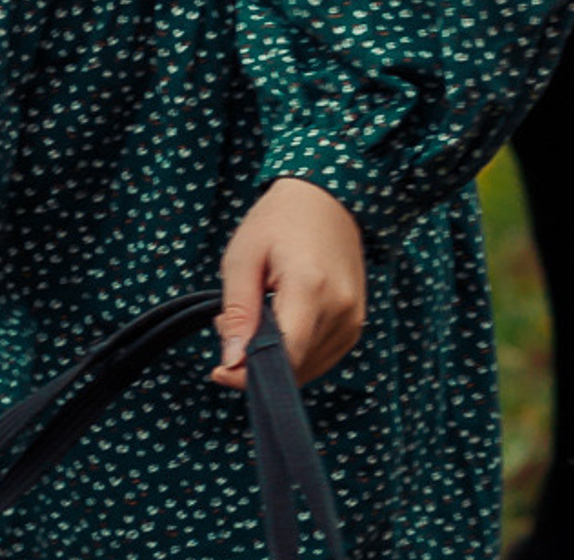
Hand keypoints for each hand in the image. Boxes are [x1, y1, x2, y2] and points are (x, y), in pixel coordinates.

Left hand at [214, 178, 365, 387]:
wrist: (326, 199)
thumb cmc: (278, 221)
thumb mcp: (243, 257)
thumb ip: (238, 312)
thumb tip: (232, 362)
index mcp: (311, 286)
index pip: (284, 356)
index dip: (249, 374)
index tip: (219, 370)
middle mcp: (340, 309)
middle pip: (293, 366)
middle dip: (255, 359)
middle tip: (230, 322)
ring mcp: (352, 320)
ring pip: (305, 368)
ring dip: (274, 357)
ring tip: (255, 313)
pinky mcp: (355, 326)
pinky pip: (319, 358)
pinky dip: (293, 353)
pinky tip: (277, 320)